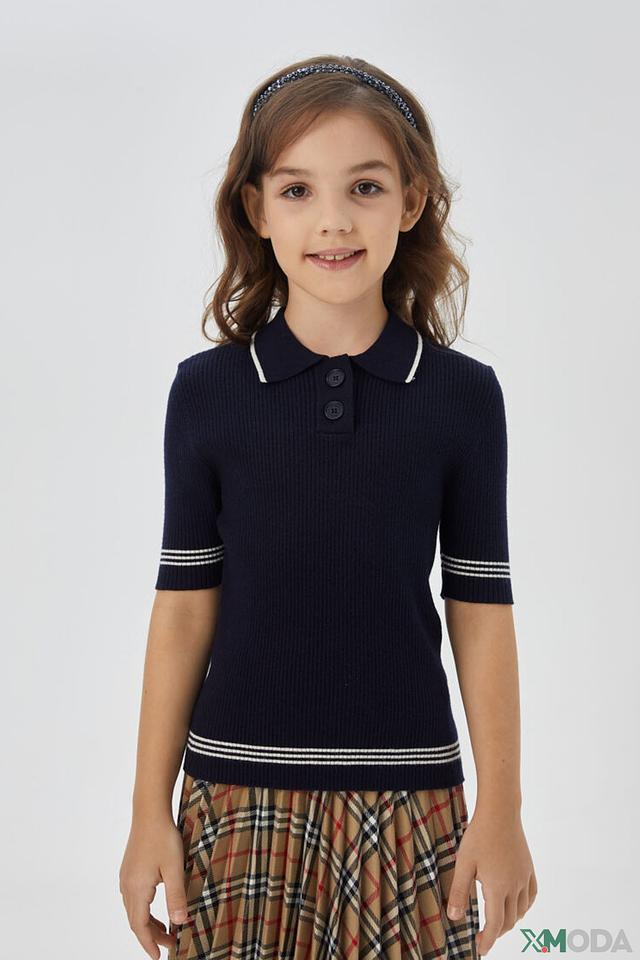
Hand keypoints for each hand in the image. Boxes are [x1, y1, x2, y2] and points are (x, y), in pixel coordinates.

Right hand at [119, 815, 189, 958]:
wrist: (149, 812)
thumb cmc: (163, 837)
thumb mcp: (175, 868)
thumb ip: (176, 897)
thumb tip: (179, 923)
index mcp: (137, 889)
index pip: (139, 926)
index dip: (149, 943)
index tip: (158, 956)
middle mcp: (127, 886)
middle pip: (136, 920)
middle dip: (152, 935)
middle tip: (170, 944)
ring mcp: (126, 877)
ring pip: (134, 910)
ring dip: (148, 922)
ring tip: (166, 930)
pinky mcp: (129, 869)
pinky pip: (134, 898)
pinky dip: (145, 909)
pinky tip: (156, 907)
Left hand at [445, 808, 536, 955]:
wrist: (500, 812)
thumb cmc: (479, 836)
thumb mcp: (463, 864)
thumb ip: (460, 892)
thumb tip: (455, 918)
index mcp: (498, 888)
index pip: (495, 924)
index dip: (488, 940)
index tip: (481, 949)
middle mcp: (515, 886)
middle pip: (510, 920)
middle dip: (497, 931)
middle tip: (483, 934)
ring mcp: (524, 877)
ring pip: (522, 910)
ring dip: (510, 920)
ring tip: (497, 920)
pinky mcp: (529, 867)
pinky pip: (532, 895)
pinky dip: (525, 906)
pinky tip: (517, 904)